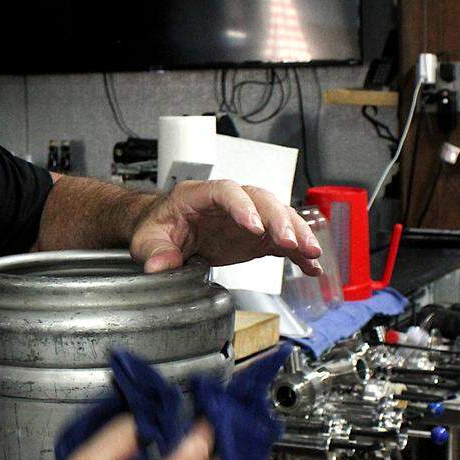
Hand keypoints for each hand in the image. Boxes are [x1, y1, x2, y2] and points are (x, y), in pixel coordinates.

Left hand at [130, 179, 321, 274]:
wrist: (164, 231)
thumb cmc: (156, 226)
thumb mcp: (147, 239)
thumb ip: (155, 251)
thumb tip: (158, 267)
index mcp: (199, 195)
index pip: (225, 191)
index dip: (242, 206)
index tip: (253, 228)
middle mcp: (229, 202)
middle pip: (260, 200)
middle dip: (278, 219)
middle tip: (290, 242)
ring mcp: (246, 219)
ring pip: (278, 216)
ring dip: (297, 233)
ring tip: (311, 254)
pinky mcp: (256, 238)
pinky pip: (281, 242)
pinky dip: (298, 254)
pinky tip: (312, 268)